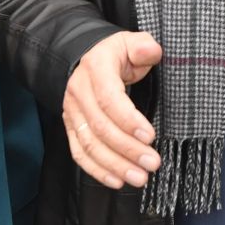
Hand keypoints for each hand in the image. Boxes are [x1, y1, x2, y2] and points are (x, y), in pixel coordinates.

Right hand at [65, 31, 162, 188]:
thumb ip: (144, 46)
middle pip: (101, 127)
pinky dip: (97, 170)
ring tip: (140, 178)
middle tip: (153, 163)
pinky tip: (117, 181)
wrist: (86, 58)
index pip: (109, 99)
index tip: (151, 136)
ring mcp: (72, 112)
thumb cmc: (115, 54)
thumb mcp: (130, 42)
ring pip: (90, 145)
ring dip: (115, 165)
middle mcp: (79, 92)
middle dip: (128, 149)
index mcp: (96, 69)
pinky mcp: (71, 127)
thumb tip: (152, 51)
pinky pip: (80, 153)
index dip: (129, 120)